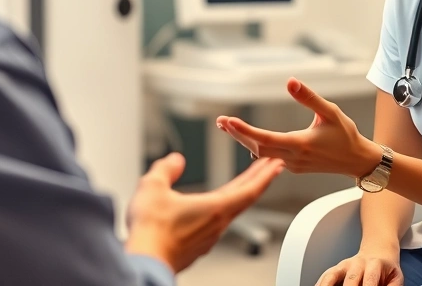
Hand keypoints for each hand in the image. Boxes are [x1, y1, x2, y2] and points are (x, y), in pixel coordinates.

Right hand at [124, 152, 283, 272]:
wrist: (144, 261)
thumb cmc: (151, 230)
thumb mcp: (154, 186)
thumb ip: (167, 169)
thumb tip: (175, 160)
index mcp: (215, 208)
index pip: (250, 190)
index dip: (265, 175)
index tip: (277, 166)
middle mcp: (217, 225)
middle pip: (244, 199)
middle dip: (258, 180)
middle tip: (270, 167)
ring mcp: (208, 239)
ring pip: (229, 213)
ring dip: (239, 195)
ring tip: (240, 185)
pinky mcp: (197, 249)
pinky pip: (214, 225)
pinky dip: (220, 210)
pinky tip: (208, 209)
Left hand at [216, 78, 382, 177]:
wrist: (357, 160)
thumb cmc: (346, 134)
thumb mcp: (330, 111)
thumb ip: (309, 97)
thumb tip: (290, 81)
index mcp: (301, 145)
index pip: (266, 139)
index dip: (244, 131)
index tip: (228, 121)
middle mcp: (294, 158)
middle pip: (257, 147)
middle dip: (238, 134)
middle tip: (221, 121)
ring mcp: (293, 165)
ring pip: (262, 154)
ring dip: (245, 140)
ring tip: (228, 126)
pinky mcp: (294, 167)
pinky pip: (270, 158)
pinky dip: (256, 146)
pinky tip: (248, 139)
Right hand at [316, 246, 403, 285]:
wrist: (378, 251)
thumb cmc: (386, 269)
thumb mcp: (396, 277)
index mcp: (374, 264)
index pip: (370, 280)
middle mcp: (357, 264)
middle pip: (350, 280)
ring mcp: (344, 266)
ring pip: (333, 275)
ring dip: (327, 285)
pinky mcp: (336, 269)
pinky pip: (326, 276)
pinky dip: (320, 283)